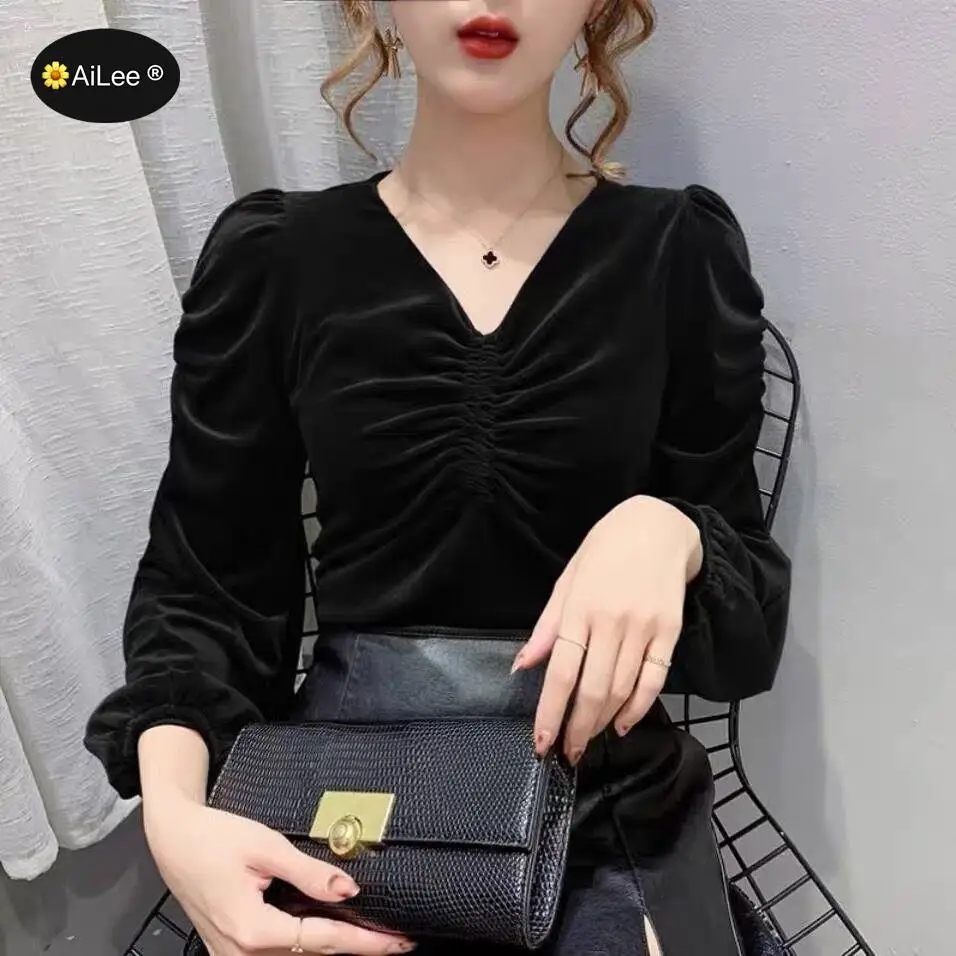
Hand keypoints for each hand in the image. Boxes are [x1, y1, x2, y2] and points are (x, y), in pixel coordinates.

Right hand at [143, 793, 414, 954]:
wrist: (173, 840)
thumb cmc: (212, 838)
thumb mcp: (266, 846)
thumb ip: (309, 872)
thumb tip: (348, 889)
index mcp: (253, 930)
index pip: (323, 940)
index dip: (365, 942)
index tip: (396, 941)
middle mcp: (241, 952)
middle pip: (312, 955)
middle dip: (355, 948)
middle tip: (395, 941)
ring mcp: (233, 955)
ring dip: (331, 947)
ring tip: (369, 936)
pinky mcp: (230, 949)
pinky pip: (276, 953)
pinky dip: (305, 944)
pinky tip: (329, 932)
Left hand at [513, 495, 702, 763]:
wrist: (658, 527)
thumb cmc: (604, 551)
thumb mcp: (568, 580)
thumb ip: (547, 626)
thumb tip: (523, 666)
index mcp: (580, 608)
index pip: (562, 671)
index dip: (551, 713)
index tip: (543, 742)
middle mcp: (612, 621)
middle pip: (593, 690)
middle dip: (577, 728)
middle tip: (567, 752)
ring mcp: (644, 628)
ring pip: (622, 690)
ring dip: (603, 722)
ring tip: (588, 738)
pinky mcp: (670, 633)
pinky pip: (654, 680)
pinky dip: (638, 708)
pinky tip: (622, 724)